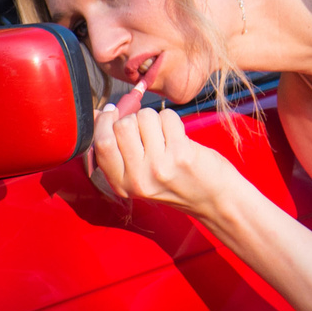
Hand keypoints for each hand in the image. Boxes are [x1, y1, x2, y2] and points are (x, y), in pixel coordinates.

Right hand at [88, 100, 235, 216]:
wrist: (213, 198)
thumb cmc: (176, 182)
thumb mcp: (140, 176)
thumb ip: (118, 150)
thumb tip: (98, 112)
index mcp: (121, 185)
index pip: (101, 144)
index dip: (104, 122)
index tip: (112, 112)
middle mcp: (137, 178)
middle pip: (121, 126)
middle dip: (134, 119)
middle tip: (148, 131)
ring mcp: (158, 166)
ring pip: (144, 117)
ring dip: (155, 118)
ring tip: (165, 136)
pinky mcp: (180, 154)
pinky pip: (167, 117)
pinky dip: (172, 120)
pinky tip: (178, 136)